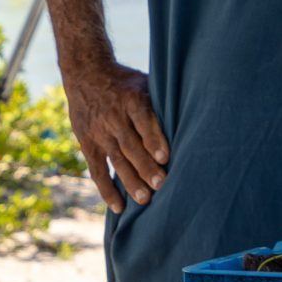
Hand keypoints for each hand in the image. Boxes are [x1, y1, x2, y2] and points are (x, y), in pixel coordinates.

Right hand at [63, 58, 167, 211]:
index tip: (164, 157)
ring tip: (144, 200)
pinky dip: (107, 189)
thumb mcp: (145, 82)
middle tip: (160, 185)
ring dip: (130, 181)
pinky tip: (119, 207)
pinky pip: (98, 170)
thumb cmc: (126, 82)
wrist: (86, 74)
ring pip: (116, 160)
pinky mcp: (88, 144)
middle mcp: (114, 117)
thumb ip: (161, 103)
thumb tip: (194, 119)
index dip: (153, 139)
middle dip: (145, 166)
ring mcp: (100, 133)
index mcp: (132, 99)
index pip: (143, 121)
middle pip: (131, 145)